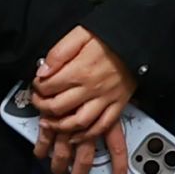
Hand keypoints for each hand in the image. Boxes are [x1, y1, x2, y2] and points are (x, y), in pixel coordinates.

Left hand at [29, 27, 134, 173]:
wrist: (138, 40)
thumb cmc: (108, 36)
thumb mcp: (79, 34)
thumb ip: (59, 52)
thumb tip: (42, 71)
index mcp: (80, 70)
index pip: (49, 87)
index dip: (38, 89)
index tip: (36, 88)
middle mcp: (92, 88)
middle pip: (60, 109)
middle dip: (44, 111)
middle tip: (40, 109)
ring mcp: (106, 99)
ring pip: (80, 124)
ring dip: (63, 131)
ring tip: (52, 131)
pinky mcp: (118, 105)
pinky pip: (103, 127)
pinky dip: (89, 136)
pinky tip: (79, 138)